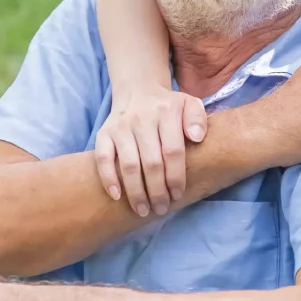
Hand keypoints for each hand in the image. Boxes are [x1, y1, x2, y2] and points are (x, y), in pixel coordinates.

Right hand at [95, 83, 206, 216]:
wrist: (138, 90)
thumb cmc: (169, 106)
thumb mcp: (190, 104)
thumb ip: (198, 119)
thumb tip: (197, 137)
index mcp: (167, 113)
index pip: (173, 151)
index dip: (176, 176)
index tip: (178, 195)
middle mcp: (142, 119)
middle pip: (151, 162)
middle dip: (157, 190)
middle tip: (161, 209)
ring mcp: (121, 126)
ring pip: (128, 164)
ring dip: (136, 191)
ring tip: (143, 210)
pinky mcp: (104, 133)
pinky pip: (103, 158)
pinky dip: (108, 178)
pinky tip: (117, 196)